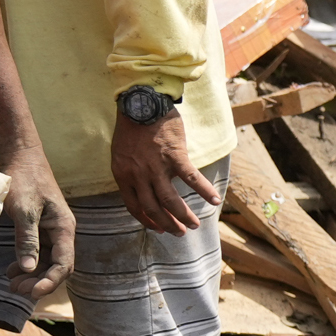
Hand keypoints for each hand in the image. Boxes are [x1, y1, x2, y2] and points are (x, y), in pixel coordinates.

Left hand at [0, 151, 75, 305]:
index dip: (50, 281)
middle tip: (15, 288)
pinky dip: (27, 265)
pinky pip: (38, 254)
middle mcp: (62, 232)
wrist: (22, 158)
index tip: (32, 292)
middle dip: (39, 281)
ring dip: (32, 276)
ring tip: (11, 283)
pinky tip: (12, 270)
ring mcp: (52, 232)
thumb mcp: (24, 210)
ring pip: (47, 263)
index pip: (64, 264)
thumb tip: (29, 269)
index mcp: (64, 227)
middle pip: (57, 267)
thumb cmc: (25, 180)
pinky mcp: (41, 230)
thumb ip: (27, 240)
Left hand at [107, 104, 213, 239]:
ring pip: (170, 200)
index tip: (158, 228)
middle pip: (153, 208)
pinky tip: (214, 200)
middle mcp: (138, 175)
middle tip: (179, 233)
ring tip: (193, 225)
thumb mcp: (121, 153)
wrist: (141, 102)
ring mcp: (156, 167)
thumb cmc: (132, 126)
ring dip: (182, 216)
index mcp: (123, 175)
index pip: (134, 207)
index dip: (147, 221)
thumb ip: (131, 173)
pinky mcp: (175, 156)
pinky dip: (203, 191)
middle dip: (167, 224)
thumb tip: (144, 187)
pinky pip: (191, 178)